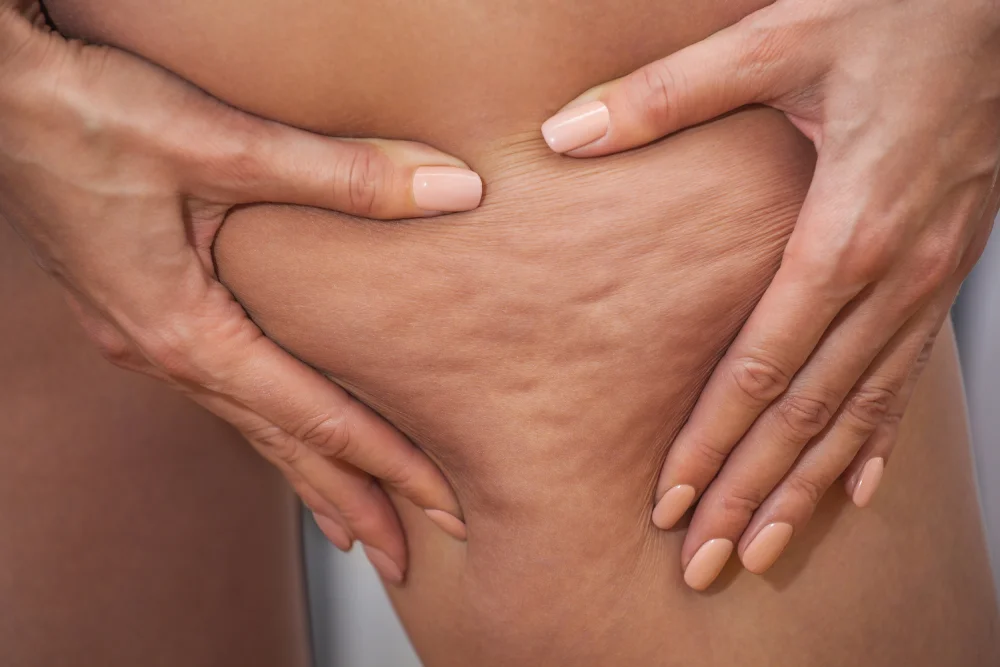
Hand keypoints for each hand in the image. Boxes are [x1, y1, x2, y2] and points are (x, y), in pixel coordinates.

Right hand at [0, 2, 481, 583]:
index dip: (388, 467)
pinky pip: (223, 391)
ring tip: (353, 524)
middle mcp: (165, 353)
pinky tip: (282, 431)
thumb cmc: (87, 115)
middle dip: (350, 505)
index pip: (314, 421)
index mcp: (187, 332)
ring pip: (249, 426)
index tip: (440, 508)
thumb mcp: (224, 143)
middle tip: (405, 559)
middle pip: (279, 447)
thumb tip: (454, 193)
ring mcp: (147, 337)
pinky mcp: (143, 310)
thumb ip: (345, 174)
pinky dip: (268, 425)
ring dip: (308, 476)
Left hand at [541, 0, 999, 588]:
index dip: (713, 442)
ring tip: (765, 550)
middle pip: (808, 414)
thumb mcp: (776, 40)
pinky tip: (852, 492)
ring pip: (859, 414)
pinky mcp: (941, 275)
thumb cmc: (894, 16)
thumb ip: (667, 95)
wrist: (998, 6)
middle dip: (751, 494)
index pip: (761, 369)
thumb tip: (567, 133)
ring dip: (807, 491)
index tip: (671, 501)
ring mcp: (926, 284)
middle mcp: (891, 276)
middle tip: (705, 562)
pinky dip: (876, 443)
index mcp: (841, 230)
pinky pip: (906, 380)